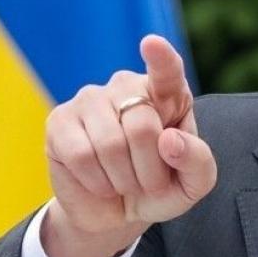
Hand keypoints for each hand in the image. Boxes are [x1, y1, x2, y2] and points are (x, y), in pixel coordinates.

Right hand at [41, 34, 216, 256]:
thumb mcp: (192, 184)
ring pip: (110, 144)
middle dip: (149, 170)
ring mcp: (91, 98)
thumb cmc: (160, 188)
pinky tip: (99, 181)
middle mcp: (127, 85)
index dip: (160, 58)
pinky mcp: (60, 120)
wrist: (116, 213)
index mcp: (168, 93)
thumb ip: (197, 161)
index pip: (166, 70)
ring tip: (124, 181)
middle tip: (148, 182)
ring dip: (123, 179)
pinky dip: (96, 181)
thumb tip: (169, 140)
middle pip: (142, 127)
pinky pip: (80, 155)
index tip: (151, 43)